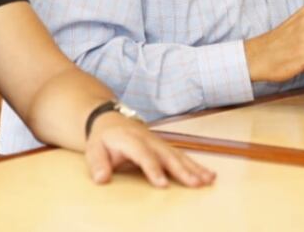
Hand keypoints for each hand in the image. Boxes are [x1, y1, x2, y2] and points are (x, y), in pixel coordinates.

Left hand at [86, 114, 215, 187]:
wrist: (110, 119)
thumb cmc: (103, 138)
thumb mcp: (94, 149)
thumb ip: (98, 164)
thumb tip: (101, 178)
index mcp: (131, 139)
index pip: (143, 154)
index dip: (153, 168)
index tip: (161, 184)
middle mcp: (149, 140)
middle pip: (167, 155)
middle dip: (182, 170)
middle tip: (194, 183)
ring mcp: (159, 143)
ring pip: (179, 156)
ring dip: (194, 168)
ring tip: (207, 180)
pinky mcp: (165, 147)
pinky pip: (182, 157)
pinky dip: (196, 166)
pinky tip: (209, 175)